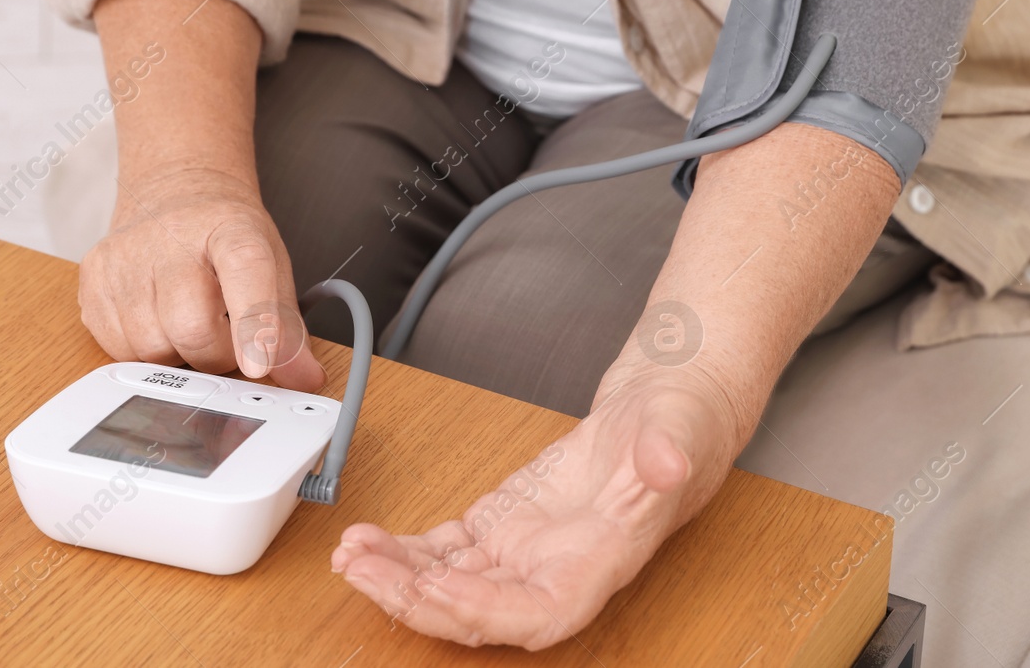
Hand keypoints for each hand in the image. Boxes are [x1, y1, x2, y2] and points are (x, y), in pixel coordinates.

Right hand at [77, 165, 324, 390]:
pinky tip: (156, 323)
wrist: (173, 192)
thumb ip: (285, 326)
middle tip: (226, 341)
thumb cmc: (223, 234)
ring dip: (177, 357)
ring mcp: (126, 256)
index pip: (245, 272)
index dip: (253, 323)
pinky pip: (116, 348)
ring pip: (151, 348)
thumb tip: (304, 378)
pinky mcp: (92, 276)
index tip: (259, 365)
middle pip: (191, 327)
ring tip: (189, 324)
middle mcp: (173, 237)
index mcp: (232, 228)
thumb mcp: (270, 265)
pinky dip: (142, 352)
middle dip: (215, 356)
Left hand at [331, 372, 747, 648]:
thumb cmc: (677, 426)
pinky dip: (405, 551)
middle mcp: (556, 569)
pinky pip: (446, 553)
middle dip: (416, 598)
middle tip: (361, 566)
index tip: (435, 586)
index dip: (483, 610)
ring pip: (450, 584)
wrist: (662, 417)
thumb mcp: (679, 427)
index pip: (538, 613)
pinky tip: (368, 539)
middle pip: (479, 610)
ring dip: (397, 576)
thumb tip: (666, 463)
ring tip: (350, 552)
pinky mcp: (502, 527)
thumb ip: (670, 451)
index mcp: (601, 560)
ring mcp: (524, 552)